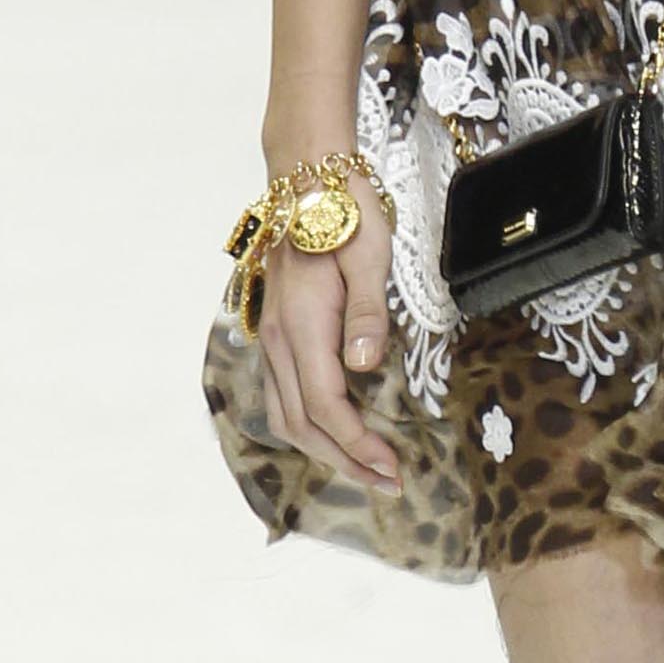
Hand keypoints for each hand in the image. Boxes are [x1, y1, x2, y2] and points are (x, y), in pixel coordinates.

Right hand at [256, 198, 402, 499]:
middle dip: (344, 460)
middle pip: (302, 424)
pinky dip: (307, 425)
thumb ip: (368, 313)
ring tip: (364, 467)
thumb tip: (364, 367)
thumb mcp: (371, 255)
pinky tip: (333, 431)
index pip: (326, 407)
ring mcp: (272, 337)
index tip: (392, 467)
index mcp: (303, 325)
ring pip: (285, 415)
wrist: (306, 180)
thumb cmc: (346, 212)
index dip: (357, 445)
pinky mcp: (275, 332)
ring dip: (323, 449)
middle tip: (387, 482)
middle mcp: (279, 339)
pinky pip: (281, 394)